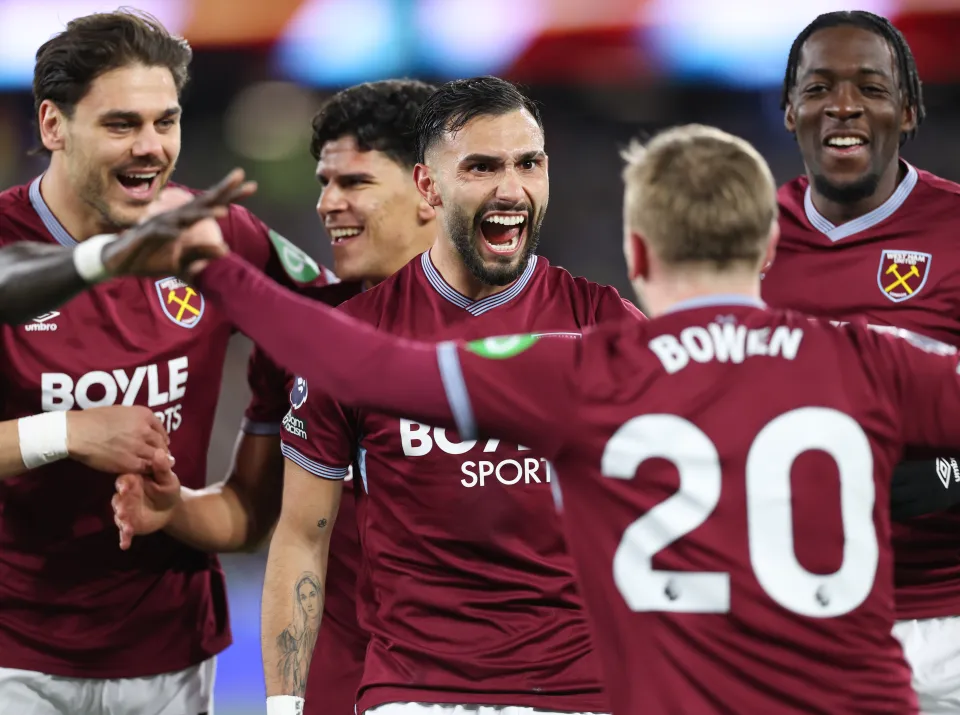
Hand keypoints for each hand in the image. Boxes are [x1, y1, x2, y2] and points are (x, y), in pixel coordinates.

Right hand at [67, 405, 169, 473]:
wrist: (77, 432)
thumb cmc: (93, 419)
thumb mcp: (120, 412)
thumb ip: (135, 420)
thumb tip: (145, 429)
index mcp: (143, 415)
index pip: (161, 429)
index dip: (161, 438)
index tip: (159, 443)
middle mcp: (145, 430)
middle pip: (161, 444)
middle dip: (161, 451)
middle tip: (158, 457)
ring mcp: (139, 447)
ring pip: (156, 457)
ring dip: (156, 462)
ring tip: (153, 466)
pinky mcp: (130, 462)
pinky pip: (145, 468)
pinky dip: (146, 470)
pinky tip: (143, 471)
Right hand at [101, 168, 256, 277]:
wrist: (117, 261)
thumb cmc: (151, 257)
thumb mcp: (181, 261)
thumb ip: (202, 254)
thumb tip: (226, 250)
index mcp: (184, 222)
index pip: (211, 205)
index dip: (230, 195)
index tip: (253, 186)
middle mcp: (174, 219)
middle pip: (202, 202)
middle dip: (222, 191)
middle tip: (241, 177)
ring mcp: (159, 225)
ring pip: (184, 217)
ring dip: (202, 215)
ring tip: (223, 213)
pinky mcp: (144, 236)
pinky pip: (158, 233)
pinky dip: (169, 233)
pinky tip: (179, 233)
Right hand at [112, 449, 182, 550]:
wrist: (171, 507)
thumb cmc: (167, 488)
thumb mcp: (167, 478)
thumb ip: (162, 468)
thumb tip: (159, 452)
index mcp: (134, 481)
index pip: (125, 480)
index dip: (124, 484)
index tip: (125, 486)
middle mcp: (126, 495)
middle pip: (119, 499)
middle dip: (120, 504)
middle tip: (122, 510)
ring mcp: (126, 510)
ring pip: (120, 515)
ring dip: (122, 520)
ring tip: (126, 525)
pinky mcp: (129, 523)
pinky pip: (124, 530)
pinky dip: (123, 537)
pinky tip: (124, 545)